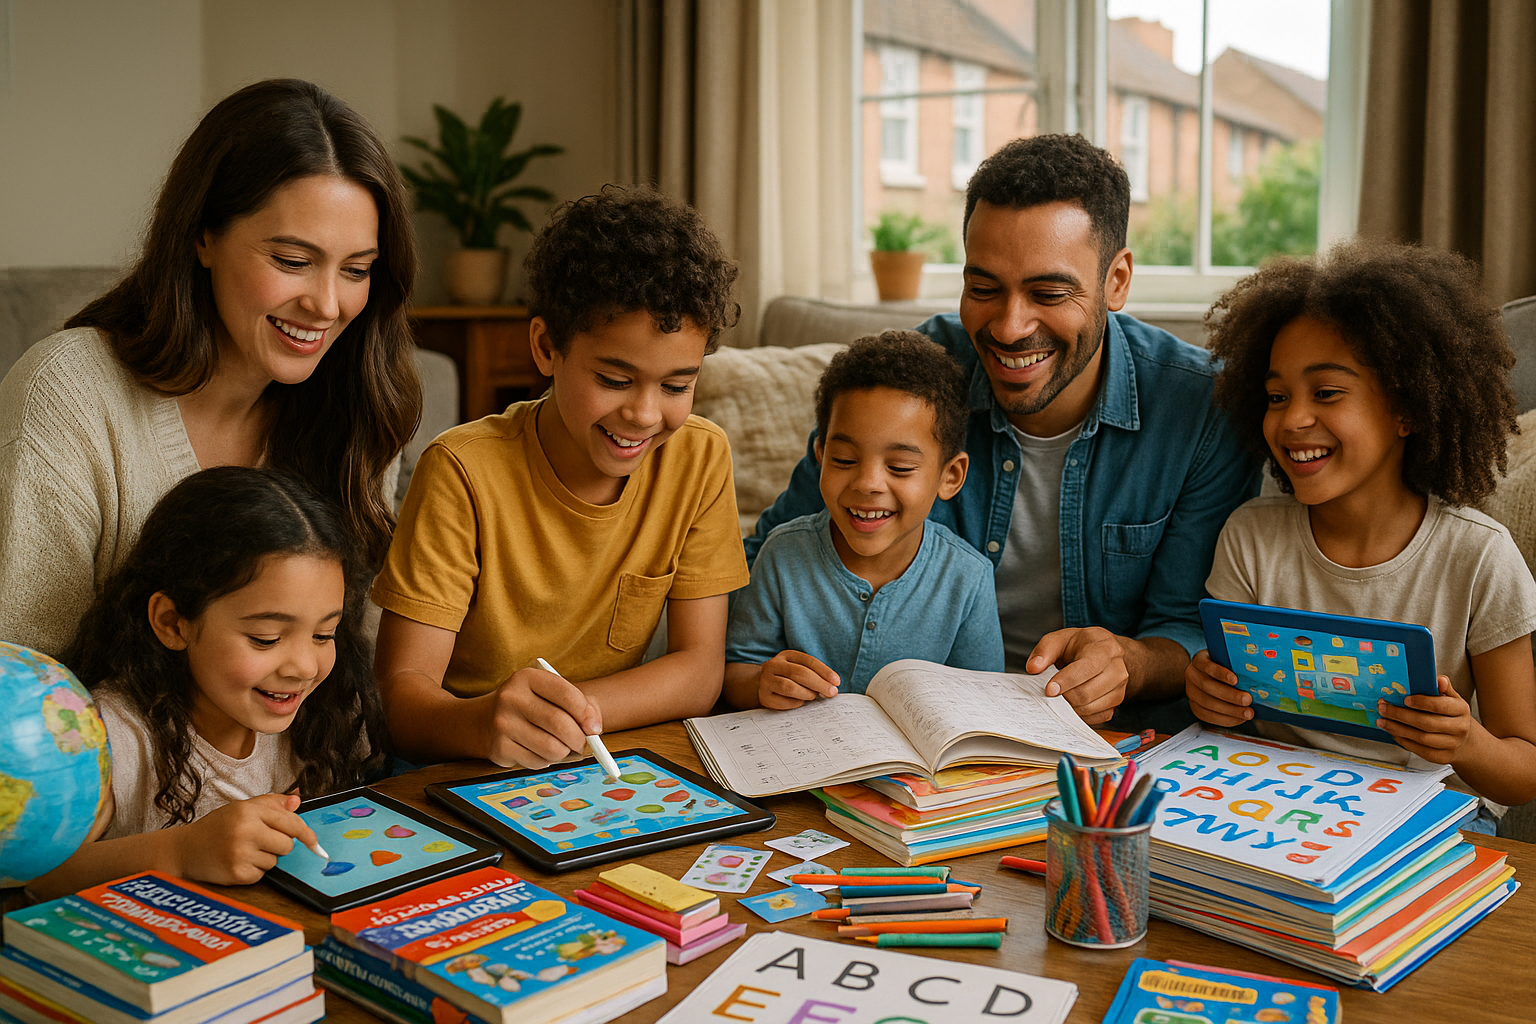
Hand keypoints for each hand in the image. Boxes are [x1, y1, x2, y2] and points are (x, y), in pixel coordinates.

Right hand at [178, 794, 316, 884]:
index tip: (314, 842)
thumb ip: (271, 804)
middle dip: (279, 846)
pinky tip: (237, 862)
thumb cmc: (216, 827)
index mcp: (249, 810)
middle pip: (287, 845)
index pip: (291, 823)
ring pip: (275, 861)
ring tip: (243, 851)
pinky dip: (253, 872)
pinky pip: (262, 875)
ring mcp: (240, 853)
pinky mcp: (236, 873)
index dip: (306, 834)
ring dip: (264, 859)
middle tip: (260, 842)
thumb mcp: (241, 808)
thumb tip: (297, 801)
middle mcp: (245, 830)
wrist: (184, 850)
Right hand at [486, 665, 601, 767]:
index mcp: (527, 677)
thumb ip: (581, 704)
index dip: (586, 714)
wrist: (483, 720)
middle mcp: (511, 697)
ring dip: (563, 753)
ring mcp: (502, 723)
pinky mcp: (499, 748)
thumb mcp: (551, 694)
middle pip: (559, 723)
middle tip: (582, 744)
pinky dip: (546, 761)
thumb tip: (595, 729)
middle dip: (578, 739)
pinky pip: (537, 762)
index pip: (566, 694)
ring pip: (551, 748)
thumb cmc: (531, 706)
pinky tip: (538, 751)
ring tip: (560, 747)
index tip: (594, 728)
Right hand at [758, 650, 839, 709]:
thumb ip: (813, 674)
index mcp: (786, 655)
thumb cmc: (787, 677)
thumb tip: (832, 686)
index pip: (808, 660)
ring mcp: (766, 681)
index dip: (824, 671)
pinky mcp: (764, 696)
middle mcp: (773, 665)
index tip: (837, 682)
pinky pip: (783, 702)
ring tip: (814, 696)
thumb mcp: (798, 668)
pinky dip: (796, 703)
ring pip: (789, 687)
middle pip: (799, 673)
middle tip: (831, 692)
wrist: (762, 684)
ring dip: (806, 693)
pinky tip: (801, 702)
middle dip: (819, 683)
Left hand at [1027, 627, 1129, 723]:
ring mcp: (1121, 687)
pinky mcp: (1118, 702)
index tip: (1048, 690)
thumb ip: (1044, 651)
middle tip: (1051, 694)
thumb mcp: (1060, 639)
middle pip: (1087, 693)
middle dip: (1064, 697)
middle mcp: (1117, 668)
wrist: (1103, 652)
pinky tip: (1073, 703)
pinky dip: (1082, 715)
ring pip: (1092, 707)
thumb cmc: (1080, 645)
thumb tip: (1033, 668)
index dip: (1065, 681)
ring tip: (1061, 696)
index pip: (1085, 669)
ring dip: (1071, 707)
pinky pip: (1099, 717)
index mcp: (1104, 648)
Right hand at [1185, 649, 1251, 726]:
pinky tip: (1238, 719)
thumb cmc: (1226, 668)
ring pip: (1207, 703)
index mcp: (1199, 660)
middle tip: (1248, 700)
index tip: (1236, 680)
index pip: (1206, 665)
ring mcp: (1191, 692)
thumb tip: (1258, 675)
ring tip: (1247, 713)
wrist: (1212, 677)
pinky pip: (1207, 716)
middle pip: (1207, 686)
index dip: (1220, 673)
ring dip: (1230, 710)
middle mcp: (1192, 675)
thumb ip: (1237, 666)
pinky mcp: (1194, 706)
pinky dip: (1224, 719)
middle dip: (1229, 695)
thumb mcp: (1229, 661)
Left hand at [1376, 675, 1473, 763]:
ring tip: (1382, 721)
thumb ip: (1442, 687)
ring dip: (1398, 729)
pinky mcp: (1442, 757)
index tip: (1404, 699)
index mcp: (1461, 709)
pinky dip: (1404, 741)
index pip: (1440, 706)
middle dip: (1401, 715)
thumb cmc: (1452, 714)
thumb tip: (1437, 678)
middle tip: (1383, 708)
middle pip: (1427, 723)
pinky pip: (1420, 750)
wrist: (1465, 741)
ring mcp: (1452, 744)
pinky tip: (1393, 732)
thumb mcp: (1451, 698)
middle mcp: (1459, 728)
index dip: (1421, 702)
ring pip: (1422, 738)